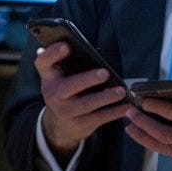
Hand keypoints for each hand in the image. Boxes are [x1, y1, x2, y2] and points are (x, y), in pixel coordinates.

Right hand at [35, 43, 130, 160]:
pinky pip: (98, 118)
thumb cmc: (68, 91)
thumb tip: (97, 54)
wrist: (59, 124)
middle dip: (87, 79)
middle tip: (104, 73)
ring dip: (105, 97)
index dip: (53, 53)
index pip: (44, 62)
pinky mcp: (78, 124)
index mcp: (50, 77)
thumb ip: (73, 64)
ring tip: (121, 91)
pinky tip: (127, 106)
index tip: (66, 46)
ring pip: (86, 104)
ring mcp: (64, 111)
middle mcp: (53, 94)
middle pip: (68, 86)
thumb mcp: (64, 77)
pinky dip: (114, 112)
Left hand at [124, 69, 171, 168]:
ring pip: (163, 147)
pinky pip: (170, 153)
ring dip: (144, 137)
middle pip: (164, 133)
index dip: (159, 108)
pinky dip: (156, 145)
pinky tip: (146, 137)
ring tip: (130, 127)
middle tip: (130, 113)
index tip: (144, 101)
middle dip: (144, 123)